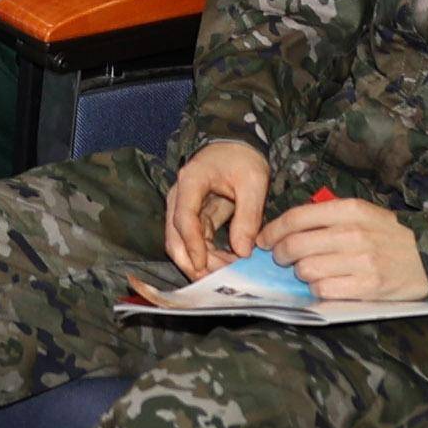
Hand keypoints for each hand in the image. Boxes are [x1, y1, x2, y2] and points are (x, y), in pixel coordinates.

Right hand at [159, 140, 271, 278]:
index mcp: (190, 182)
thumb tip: (242, 251)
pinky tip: (228, 266)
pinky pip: (196, 244)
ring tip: (228, 274)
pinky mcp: (194, 219)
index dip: (192, 244)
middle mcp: (180, 197)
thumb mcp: (253, 182)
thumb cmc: (243, 159)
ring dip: (202, 263)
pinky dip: (209, 258)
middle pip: (174, 237)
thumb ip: (248, 215)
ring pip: (182, 245)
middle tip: (216, 280)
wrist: (236, 146)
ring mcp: (184, 209)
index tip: (204, 265)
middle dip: (192, 263)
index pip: (183, 218)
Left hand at [257, 195, 427, 305]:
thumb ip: (328, 216)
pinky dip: (318, 289)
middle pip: (295, 245)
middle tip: (282, 259)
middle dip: (280, 254)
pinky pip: (323, 289)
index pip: (297, 217)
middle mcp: (353, 233)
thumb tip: (286, 228)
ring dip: (301, 273)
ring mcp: (361, 261)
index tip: (264, 240)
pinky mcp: (366, 287)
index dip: (273, 230)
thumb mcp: (363, 213)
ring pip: (306, 269)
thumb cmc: (389, 236)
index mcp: (350, 209)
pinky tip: (325, 284)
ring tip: (309, 271)